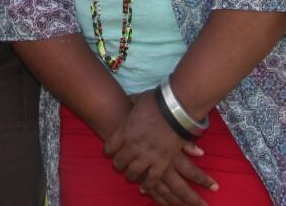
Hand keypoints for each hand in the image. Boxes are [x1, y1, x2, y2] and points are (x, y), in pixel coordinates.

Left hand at [104, 91, 215, 205]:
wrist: (177, 109)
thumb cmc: (157, 101)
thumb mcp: (139, 100)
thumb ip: (132, 103)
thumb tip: (129, 99)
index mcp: (125, 131)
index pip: (109, 147)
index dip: (108, 150)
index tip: (110, 152)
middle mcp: (132, 146)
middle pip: (119, 162)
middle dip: (118, 164)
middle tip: (120, 165)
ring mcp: (147, 156)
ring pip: (133, 173)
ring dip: (131, 175)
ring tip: (131, 176)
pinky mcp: (162, 162)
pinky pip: (152, 179)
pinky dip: (148, 184)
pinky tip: (145, 186)